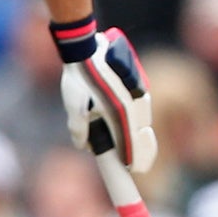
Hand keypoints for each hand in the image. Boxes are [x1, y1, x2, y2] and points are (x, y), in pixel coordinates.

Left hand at [60, 27, 157, 173]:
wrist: (87, 46)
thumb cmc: (78, 77)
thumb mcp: (73, 104)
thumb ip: (79, 127)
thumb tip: (85, 145)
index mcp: (119, 111)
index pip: (132, 142)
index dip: (136, 158)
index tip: (135, 170)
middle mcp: (134, 103)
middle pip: (143, 133)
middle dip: (142, 151)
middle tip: (138, 166)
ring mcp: (139, 92)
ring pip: (144, 118)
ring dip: (140, 133)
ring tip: (136, 149)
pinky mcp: (139, 83)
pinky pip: (143, 105)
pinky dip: (139, 117)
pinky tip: (133, 121)